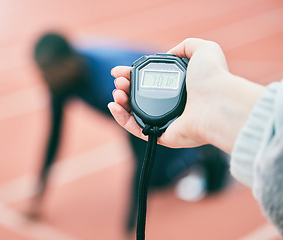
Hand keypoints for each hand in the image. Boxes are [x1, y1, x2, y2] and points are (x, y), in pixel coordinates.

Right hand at [108, 38, 263, 151]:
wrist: (217, 102)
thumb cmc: (212, 77)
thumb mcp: (203, 49)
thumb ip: (186, 46)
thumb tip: (170, 53)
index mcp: (178, 88)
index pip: (148, 81)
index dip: (132, 75)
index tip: (119, 71)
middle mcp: (171, 105)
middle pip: (139, 97)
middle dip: (125, 88)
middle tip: (118, 82)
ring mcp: (166, 121)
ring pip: (134, 113)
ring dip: (121, 102)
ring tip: (117, 93)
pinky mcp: (161, 135)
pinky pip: (136, 129)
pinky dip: (121, 119)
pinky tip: (114, 106)